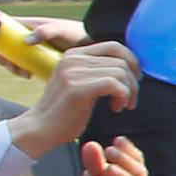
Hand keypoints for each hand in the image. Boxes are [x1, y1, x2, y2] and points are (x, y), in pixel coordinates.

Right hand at [0, 17, 89, 78]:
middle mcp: (27, 34)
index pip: (1, 29)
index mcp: (27, 24)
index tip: (4, 58)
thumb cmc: (79, 33)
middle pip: (5, 46)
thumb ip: (47, 31)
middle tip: (18, 71)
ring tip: (26, 74)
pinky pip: (24, 63)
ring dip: (14, 66)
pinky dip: (23, 70)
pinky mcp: (39, 57)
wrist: (94, 46)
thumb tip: (26, 41)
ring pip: (13, 56)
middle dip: (5, 60)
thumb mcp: (62, 30)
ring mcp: (33, 46)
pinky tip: (31, 75)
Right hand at [5, 43, 140, 159]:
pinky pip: (114, 84)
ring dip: (129, 92)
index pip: (114, 46)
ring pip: (120, 72)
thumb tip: (130, 66)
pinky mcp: (77, 88)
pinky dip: (123, 96)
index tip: (135, 80)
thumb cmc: (66, 111)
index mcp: (75, 54)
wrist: (41, 128)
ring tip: (121, 106)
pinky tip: (116, 108)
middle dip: (133, 82)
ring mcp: (74, 72)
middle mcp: (73, 58)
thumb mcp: (81, 82)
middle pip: (121, 61)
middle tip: (130, 100)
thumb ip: (98, 71)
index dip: (132, 62)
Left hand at [79, 136, 147, 175]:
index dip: (129, 149)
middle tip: (109, 151)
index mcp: (133, 173)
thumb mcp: (93, 175)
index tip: (117, 140)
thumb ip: (94, 162)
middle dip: (125, 160)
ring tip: (109, 169)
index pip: (137, 158)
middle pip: (139, 171)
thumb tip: (91, 145)